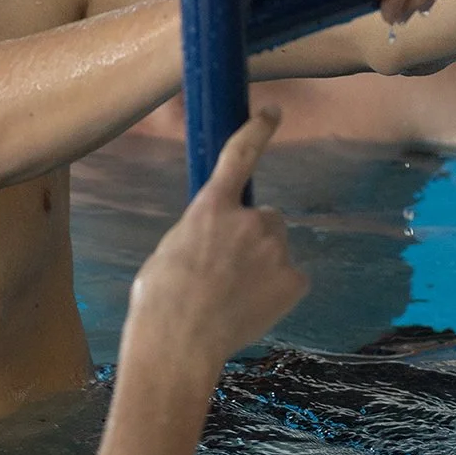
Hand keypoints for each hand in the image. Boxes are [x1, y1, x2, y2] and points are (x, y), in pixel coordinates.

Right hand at [123, 112, 309, 370]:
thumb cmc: (161, 299)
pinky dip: (277, 291)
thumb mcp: (171, 249)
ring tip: (234, 294)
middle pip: (265, 217)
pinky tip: (251, 308)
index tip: (273, 111)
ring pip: (276, 248)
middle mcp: (249, 220)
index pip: (238, 155)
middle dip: (253, 235)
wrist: (180, 343)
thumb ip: (201, 231)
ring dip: (263, 263)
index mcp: (211, 207)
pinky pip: (290, 278)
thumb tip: (217, 239)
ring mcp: (275, 250)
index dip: (258, 129)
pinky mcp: (294, 280)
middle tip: (227, 268)